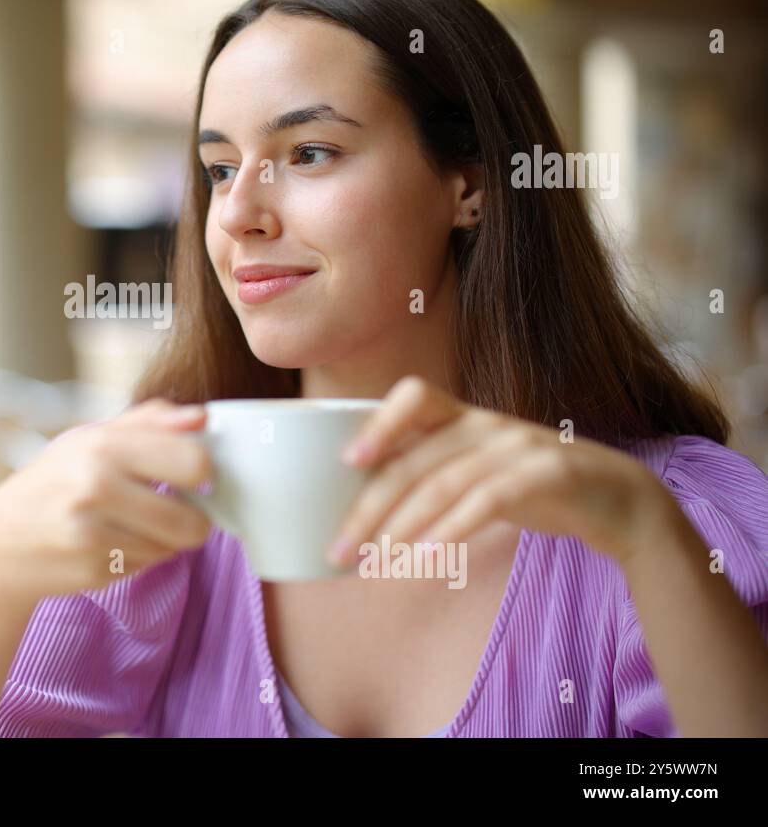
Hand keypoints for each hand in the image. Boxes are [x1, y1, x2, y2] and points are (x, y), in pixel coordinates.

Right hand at [0, 399, 214, 602]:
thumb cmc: (53, 483)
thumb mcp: (91, 438)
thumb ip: (150, 422)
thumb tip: (203, 417)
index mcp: (102, 445)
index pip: (193, 462)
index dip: (204, 472)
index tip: (193, 476)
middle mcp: (96, 487)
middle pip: (192, 522)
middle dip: (195, 520)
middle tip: (175, 508)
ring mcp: (94, 534)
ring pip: (173, 547)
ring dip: (164, 539)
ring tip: (132, 524)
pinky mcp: (94, 571)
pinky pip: (149, 565)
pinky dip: (141, 556)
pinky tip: (111, 543)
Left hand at [327, 376, 680, 568]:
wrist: (622, 501)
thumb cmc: (535, 488)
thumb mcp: (482, 470)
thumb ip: (435, 474)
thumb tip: (367, 507)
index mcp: (466, 417)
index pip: (416, 396)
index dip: (379, 423)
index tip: (346, 462)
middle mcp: (487, 424)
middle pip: (415, 460)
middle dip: (370, 508)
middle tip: (340, 550)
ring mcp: (518, 447)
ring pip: (443, 485)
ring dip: (401, 530)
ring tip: (374, 566)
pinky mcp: (546, 475)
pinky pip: (486, 503)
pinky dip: (450, 532)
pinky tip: (425, 561)